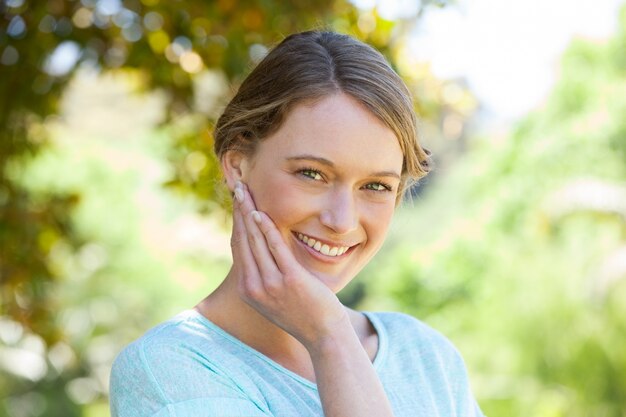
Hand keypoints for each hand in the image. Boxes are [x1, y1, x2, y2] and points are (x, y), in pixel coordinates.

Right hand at [231, 181, 348, 348]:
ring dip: (249, 212)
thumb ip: (266, 275)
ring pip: (255, 241)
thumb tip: (264, 250)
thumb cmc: (304, 313)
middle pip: (243, 240)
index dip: (237, 221)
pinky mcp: (290, 280)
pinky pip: (275, 248)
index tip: (237, 201)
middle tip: (237, 187)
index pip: (238, 247)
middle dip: (239, 211)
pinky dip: (267, 229)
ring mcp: (271, 284)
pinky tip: (261, 212)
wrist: (323, 335)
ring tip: (245, 191)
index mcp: (249, 289)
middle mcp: (254, 286)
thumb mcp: (276, 296)